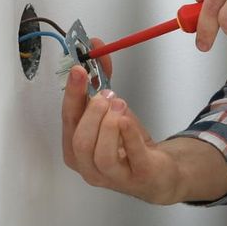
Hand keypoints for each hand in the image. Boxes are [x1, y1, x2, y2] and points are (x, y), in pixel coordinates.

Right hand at [60, 65, 182, 204]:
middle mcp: (88, 167)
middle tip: (108, 95)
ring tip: (120, 105)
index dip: (72, 94)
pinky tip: (127, 119)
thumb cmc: (128, 142)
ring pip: (100, 154)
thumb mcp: (112, 110)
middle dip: (93, 112)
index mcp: (75, 149)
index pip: (68, 121)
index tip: (79, 70)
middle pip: (80, 140)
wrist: (158, 170)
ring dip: (109, 123)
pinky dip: (128, 134)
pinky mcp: (138, 177)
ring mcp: (112, 177)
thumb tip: (96, 47)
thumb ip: (101, 81)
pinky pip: (130, 156)